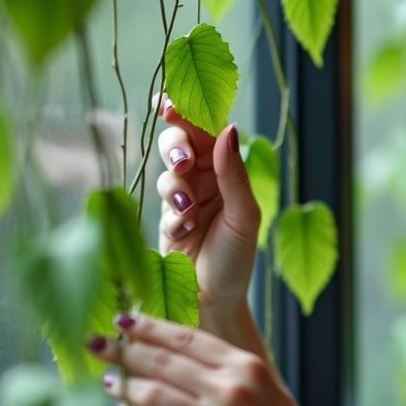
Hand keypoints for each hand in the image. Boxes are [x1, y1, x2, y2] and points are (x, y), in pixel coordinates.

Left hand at [91, 313, 346, 405]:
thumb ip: (230, 374)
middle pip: (163, 361)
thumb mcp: (267, 394)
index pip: (186, 338)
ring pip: (152, 394)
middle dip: (124, 351)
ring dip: (124, 386)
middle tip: (98, 346)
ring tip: (110, 383)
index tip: (123, 321)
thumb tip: (181, 357)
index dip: (149, 327)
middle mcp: (229, 391)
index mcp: (247, 368)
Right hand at [153, 95, 258, 319]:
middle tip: (184, 162)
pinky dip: (173, 217)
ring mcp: (183, 199)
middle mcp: (205, 179)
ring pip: (167, 173)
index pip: (207, 131)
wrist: (216, 301)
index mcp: (228, 170)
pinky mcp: (165, 220)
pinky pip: (162, 206)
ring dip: (176, 188)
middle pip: (179, 144)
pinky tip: (186, 233)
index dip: (188, 114)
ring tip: (189, 211)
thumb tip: (228, 128)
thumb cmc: (237, 257)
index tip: (170, 104)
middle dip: (175, 147)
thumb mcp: (244, 215)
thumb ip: (234, 174)